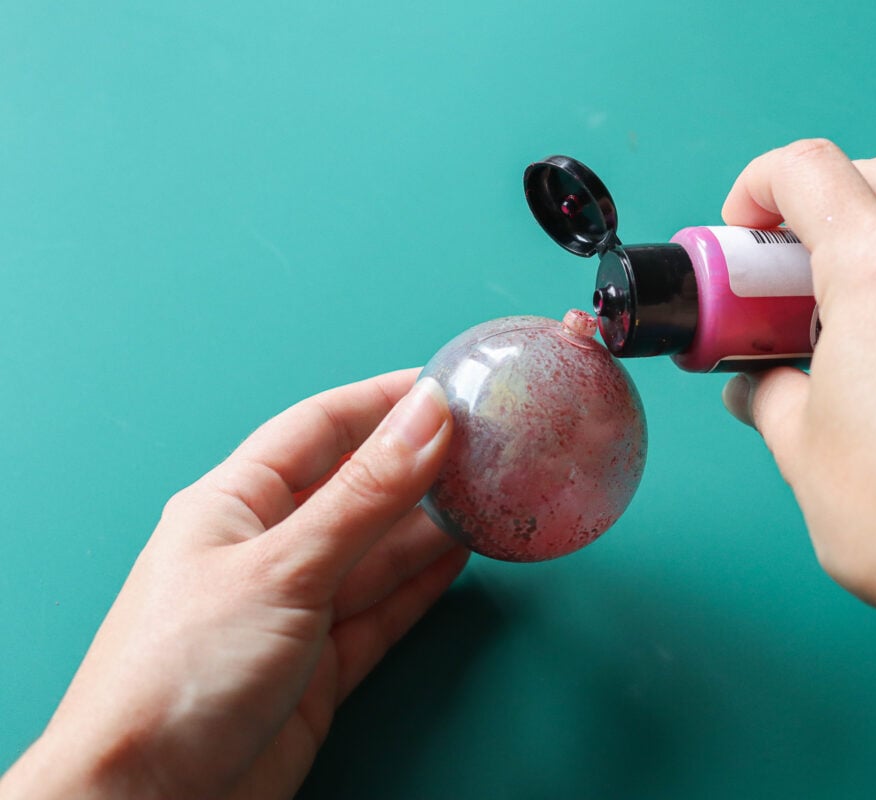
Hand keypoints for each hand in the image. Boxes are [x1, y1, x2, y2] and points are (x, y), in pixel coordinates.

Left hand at [0, 370, 468, 799]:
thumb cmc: (176, 677)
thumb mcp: (284, 568)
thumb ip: (364, 496)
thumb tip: (426, 419)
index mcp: (231, 505)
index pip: (318, 430)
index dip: (382, 403)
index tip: (445, 387)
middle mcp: (264, 551)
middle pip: (355, 490)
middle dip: (418, 467)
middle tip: (485, 445)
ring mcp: (294, 610)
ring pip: (377, 552)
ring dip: (431, 527)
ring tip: (489, 495)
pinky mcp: (320, 666)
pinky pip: (383, 610)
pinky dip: (422, 585)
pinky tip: (460, 557)